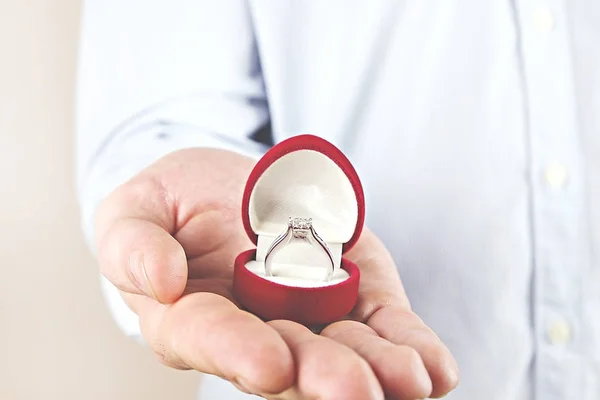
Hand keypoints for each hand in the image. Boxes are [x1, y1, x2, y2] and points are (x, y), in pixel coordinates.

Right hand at [94, 148, 458, 399]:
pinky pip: (382, 324)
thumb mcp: (134, 210)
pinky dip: (408, 345)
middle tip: (356, 393)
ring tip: (409, 381)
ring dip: (378, 370)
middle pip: (290, 360)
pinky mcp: (353, 294)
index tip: (269, 365)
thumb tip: (160, 281)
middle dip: (323, 378)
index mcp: (194, 317)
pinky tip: (434, 368)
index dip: (238, 354)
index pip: (211, 339)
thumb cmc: (173, 204)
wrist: (231, 188)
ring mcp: (310, 315)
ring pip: (345, 351)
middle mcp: (256, 329)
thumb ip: (133, 244)